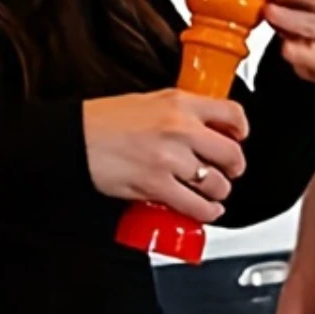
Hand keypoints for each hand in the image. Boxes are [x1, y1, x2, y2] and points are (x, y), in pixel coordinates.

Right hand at [83, 90, 249, 222]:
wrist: (74, 139)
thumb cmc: (105, 120)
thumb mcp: (151, 101)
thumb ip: (183, 110)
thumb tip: (208, 124)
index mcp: (180, 103)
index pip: (232, 113)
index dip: (241, 130)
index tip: (239, 138)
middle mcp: (180, 129)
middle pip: (232, 153)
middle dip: (234, 167)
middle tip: (230, 170)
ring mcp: (169, 159)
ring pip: (217, 183)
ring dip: (218, 192)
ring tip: (212, 191)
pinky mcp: (156, 185)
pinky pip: (195, 206)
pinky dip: (206, 212)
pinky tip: (205, 209)